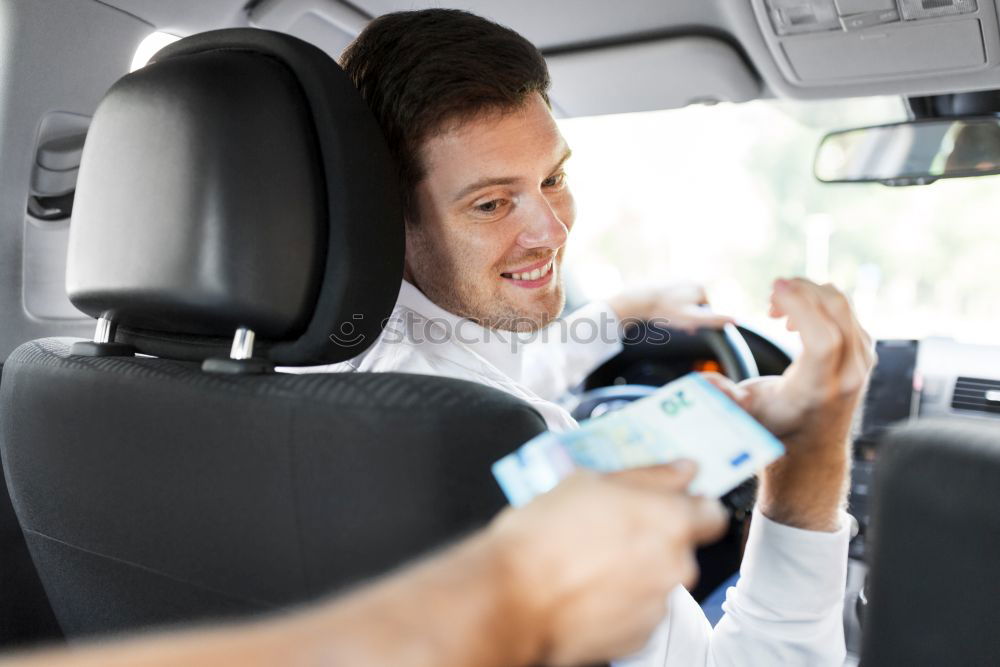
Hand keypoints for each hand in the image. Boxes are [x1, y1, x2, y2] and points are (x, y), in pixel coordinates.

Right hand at [487, 462, 726, 665]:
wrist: (510, 597)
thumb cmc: (544, 534)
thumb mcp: (590, 482)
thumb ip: (649, 475)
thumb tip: (683, 469)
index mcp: (670, 520)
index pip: (711, 511)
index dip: (688, 505)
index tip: (666, 503)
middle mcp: (676, 565)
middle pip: (681, 546)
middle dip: (654, 537)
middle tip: (612, 528)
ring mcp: (658, 605)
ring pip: (658, 578)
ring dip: (636, 568)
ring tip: (589, 560)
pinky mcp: (639, 635)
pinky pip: (639, 608)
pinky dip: (621, 599)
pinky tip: (587, 588)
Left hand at [608, 282, 732, 331]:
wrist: (639, 300)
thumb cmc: (666, 311)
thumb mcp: (693, 319)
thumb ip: (715, 320)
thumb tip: (737, 321)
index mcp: (701, 287)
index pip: (707, 311)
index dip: (698, 322)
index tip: (687, 328)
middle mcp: (691, 280)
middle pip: (695, 307)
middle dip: (688, 318)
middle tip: (674, 323)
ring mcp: (677, 280)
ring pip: (683, 304)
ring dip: (678, 314)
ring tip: (665, 317)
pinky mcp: (665, 283)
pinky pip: (671, 300)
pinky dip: (668, 308)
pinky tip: (659, 312)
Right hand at [703, 278, 874, 529]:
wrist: (812, 446)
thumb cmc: (774, 426)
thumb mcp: (744, 415)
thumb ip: (724, 398)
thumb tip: (705, 384)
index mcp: (816, 389)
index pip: (822, 338)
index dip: (800, 305)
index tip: (774, 288)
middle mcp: (846, 375)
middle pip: (835, 311)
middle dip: (801, 290)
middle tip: (770, 296)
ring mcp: (861, 363)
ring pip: (842, 306)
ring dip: (808, 295)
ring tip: (777, 311)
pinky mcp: (865, 353)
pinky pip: (846, 312)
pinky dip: (820, 303)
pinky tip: (796, 318)